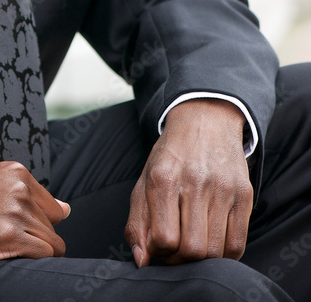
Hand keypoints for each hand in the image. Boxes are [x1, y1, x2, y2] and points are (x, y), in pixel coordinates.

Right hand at [0, 161, 69, 272]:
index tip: (14, 229)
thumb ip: (29, 196)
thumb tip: (66, 209)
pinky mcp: (9, 237)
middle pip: (52, 226)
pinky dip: (31, 261)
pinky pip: (43, 255)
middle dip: (34, 239)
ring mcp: (14, 212)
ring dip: (32, 253)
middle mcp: (18, 188)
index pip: (54, 207)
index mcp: (14, 172)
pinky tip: (6, 256)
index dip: (37, 225)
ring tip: (3, 248)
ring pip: (51, 243)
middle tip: (3, 240)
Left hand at [124, 99, 252, 267]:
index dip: (159, 250)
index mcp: (163, 178)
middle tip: (176, 248)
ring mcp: (223, 189)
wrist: (205, 121)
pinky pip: (238, 244)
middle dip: (180, 259)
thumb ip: (137, 223)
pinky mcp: (244, 194)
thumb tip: (141, 261)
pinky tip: (212, 241)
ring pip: (215, 251)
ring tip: (193, 244)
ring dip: (201, 259)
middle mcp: (195, 182)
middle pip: (192, 250)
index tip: (159, 243)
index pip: (164, 239)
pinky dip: (224, 254)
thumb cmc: (171, 156)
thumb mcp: (145, 181)